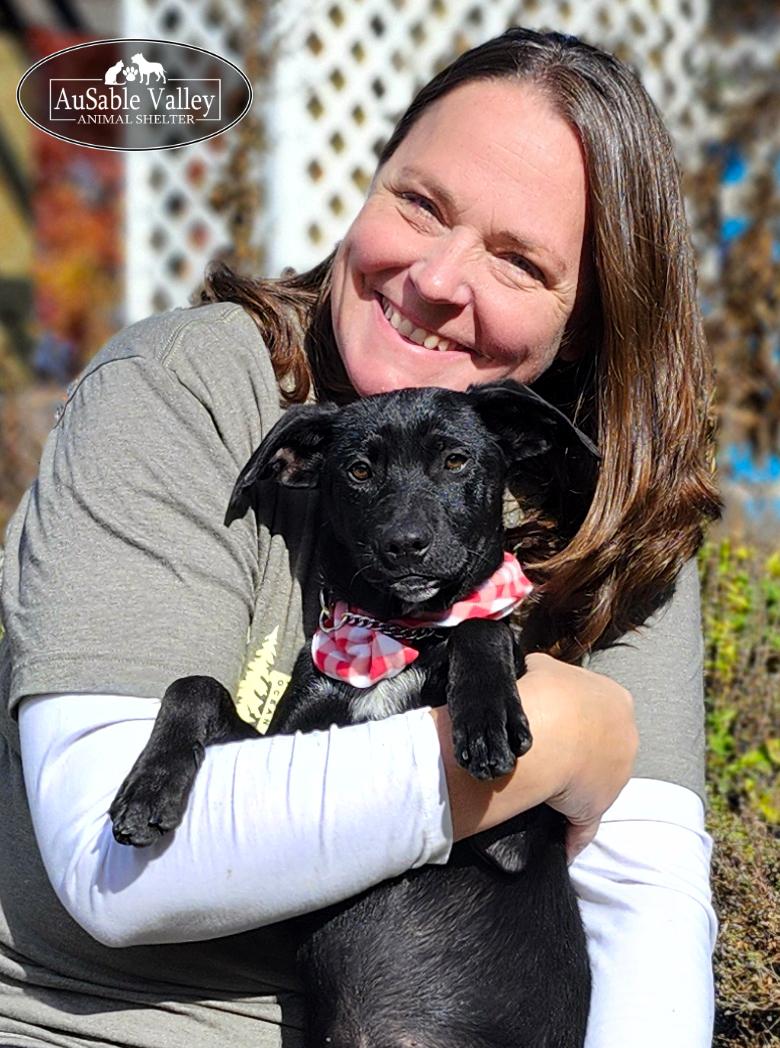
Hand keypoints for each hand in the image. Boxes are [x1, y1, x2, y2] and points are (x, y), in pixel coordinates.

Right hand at [430, 652, 637, 858]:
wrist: (549, 730)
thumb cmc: (546, 693)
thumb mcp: (545, 666)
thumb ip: (546, 669)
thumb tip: (534, 670)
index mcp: (617, 700)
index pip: (599, 709)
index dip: (574, 712)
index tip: (552, 715)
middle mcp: (626, 737)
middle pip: (603, 745)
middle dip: (580, 747)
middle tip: (545, 749)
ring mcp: (616, 775)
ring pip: (595, 783)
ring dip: (573, 787)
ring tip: (540, 784)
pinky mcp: (595, 808)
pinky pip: (583, 826)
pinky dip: (572, 835)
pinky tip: (559, 843)